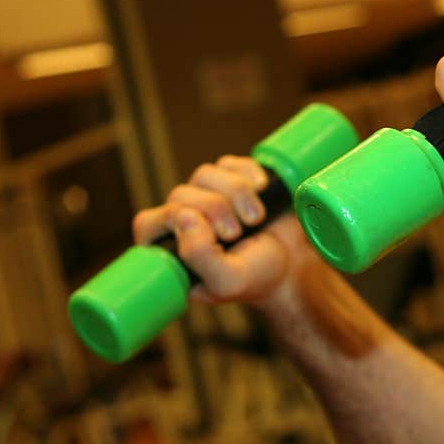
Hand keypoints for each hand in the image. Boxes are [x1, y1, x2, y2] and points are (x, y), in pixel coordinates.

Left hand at [132, 156, 305, 305]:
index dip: (178, 219)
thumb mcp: (228, 280)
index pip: (149, 222)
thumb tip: (184, 215)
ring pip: (205, 174)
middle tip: (238, 234)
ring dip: (238, 194)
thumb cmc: (257, 277)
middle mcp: (183, 221)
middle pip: (181, 194)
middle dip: (217, 210)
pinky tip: (262, 193)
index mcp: (171, 250)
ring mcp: (206, 197)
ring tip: (256, 218)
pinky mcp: (230, 180)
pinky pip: (229, 163)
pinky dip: (249, 175)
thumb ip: (199, 255)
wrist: (294, 263)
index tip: (215, 236)